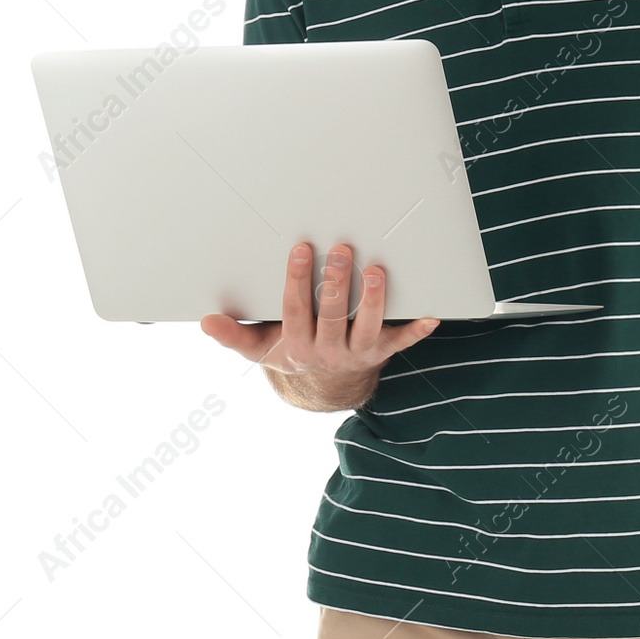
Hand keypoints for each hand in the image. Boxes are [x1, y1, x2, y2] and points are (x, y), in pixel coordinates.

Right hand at [200, 243, 440, 403]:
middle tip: (341, 250)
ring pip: (368, 327)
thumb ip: (235, 335)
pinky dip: (416, 330)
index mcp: (297, 346)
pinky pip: (401, 342)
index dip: (297, 280)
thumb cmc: (291, 353)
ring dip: (374, 300)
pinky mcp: (382, 352)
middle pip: (332, 315)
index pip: (296, 309)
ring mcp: (358, 354)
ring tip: (375, 271)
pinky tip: (432, 315)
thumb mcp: (260, 348)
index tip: (301, 249)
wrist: (324, 389)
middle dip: (336, 282)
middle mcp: (328, 352)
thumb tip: (207, 321)